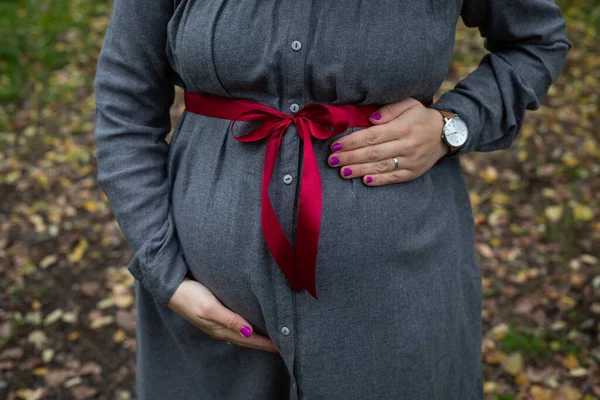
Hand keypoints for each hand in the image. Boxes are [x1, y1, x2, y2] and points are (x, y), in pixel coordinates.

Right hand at [167, 276, 277, 353]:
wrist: (170, 287)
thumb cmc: (189, 295)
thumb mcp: (209, 307)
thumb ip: (229, 319)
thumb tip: (248, 331)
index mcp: (220, 329)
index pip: (249, 340)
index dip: (266, 344)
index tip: (282, 348)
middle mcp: (220, 329)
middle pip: (247, 340)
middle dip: (264, 344)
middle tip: (282, 347)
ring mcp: (216, 323)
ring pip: (242, 334)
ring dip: (256, 338)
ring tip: (270, 340)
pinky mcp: (214, 315)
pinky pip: (235, 326)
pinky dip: (247, 329)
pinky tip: (251, 327)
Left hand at [327, 98, 449, 185]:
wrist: (447, 133)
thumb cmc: (421, 117)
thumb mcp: (409, 104)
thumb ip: (389, 109)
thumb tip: (371, 119)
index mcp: (402, 127)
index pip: (372, 136)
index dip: (352, 142)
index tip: (336, 145)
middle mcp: (406, 145)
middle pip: (373, 153)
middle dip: (350, 157)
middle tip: (332, 160)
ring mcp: (410, 160)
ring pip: (380, 167)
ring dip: (359, 170)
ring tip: (342, 172)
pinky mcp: (413, 172)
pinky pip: (393, 178)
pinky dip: (378, 180)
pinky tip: (364, 180)